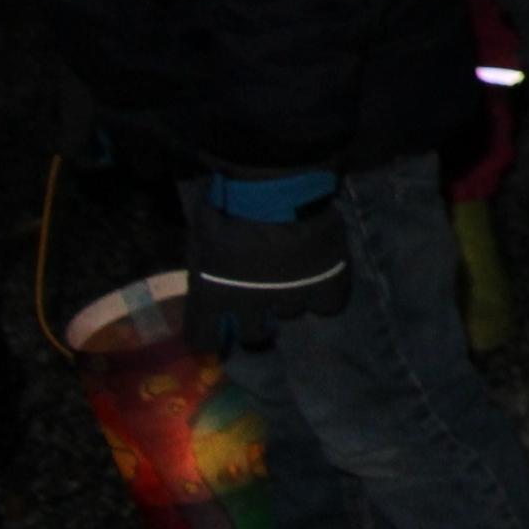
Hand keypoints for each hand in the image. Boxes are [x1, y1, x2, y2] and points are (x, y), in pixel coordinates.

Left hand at [184, 171, 351, 350]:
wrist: (272, 190)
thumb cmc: (228, 209)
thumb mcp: (201, 242)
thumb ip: (205, 271)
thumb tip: (208, 288)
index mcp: (213, 298)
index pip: (204, 339)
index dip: (213, 335)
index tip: (221, 328)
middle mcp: (250, 309)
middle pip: (253, 334)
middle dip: (255, 320)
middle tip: (261, 301)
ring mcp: (290, 298)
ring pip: (290, 315)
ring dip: (288, 299)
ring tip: (293, 276)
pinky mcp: (325, 286)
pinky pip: (327, 305)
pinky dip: (324, 296)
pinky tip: (321, 280)